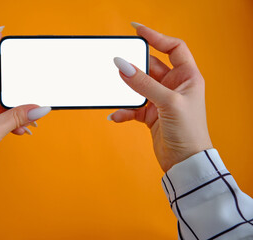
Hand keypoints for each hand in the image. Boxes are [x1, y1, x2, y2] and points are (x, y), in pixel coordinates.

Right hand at [110, 23, 212, 171]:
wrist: (184, 162)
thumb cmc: (189, 132)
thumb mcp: (167, 102)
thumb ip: (143, 83)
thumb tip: (122, 65)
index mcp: (187, 77)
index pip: (173, 48)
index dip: (156, 37)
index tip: (136, 30)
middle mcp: (174, 86)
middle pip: (151, 67)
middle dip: (134, 68)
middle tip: (118, 64)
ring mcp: (161, 100)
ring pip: (139, 87)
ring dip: (126, 91)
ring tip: (115, 91)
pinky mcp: (150, 114)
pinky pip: (133, 106)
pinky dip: (124, 110)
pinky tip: (116, 115)